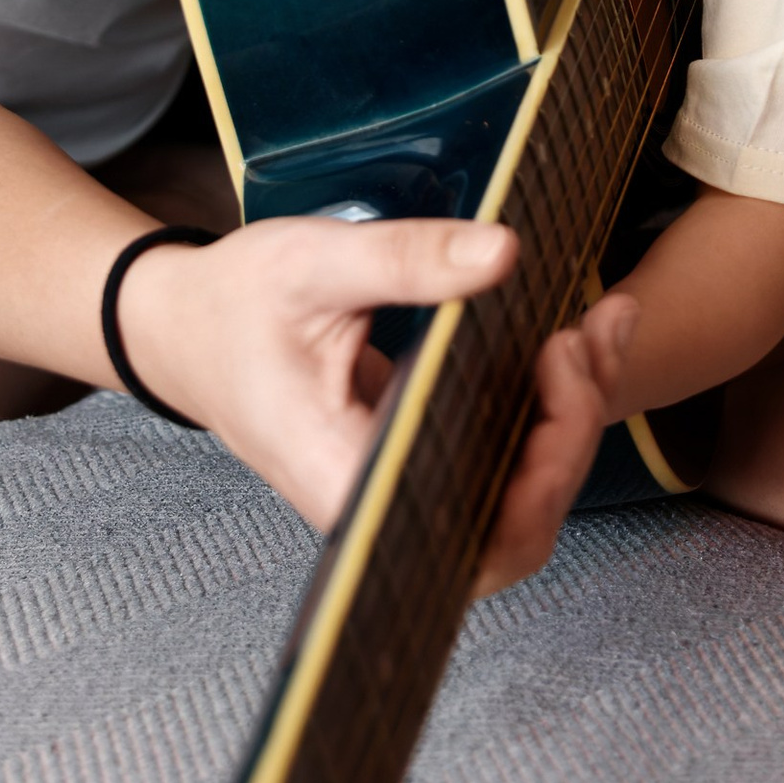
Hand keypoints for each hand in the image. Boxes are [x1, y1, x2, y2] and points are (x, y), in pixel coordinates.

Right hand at [115, 220, 631, 584]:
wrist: (183, 329)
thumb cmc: (233, 304)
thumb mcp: (311, 263)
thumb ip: (406, 258)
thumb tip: (505, 253)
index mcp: (343, 476)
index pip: (470, 528)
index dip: (541, 475)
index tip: (554, 366)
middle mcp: (379, 505)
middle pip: (514, 529)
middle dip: (573, 437)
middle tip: (583, 334)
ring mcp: (402, 491)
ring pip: (519, 499)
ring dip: (573, 419)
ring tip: (600, 324)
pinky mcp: (418, 463)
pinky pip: (500, 462)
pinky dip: (550, 406)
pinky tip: (579, 338)